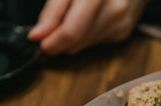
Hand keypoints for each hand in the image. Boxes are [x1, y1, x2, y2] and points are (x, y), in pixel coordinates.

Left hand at [28, 0, 146, 54]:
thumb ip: (54, 9)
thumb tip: (38, 35)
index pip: (72, 28)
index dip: (53, 39)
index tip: (36, 39)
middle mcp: (114, 6)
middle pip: (77, 39)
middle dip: (58, 41)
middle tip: (48, 35)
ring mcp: (121, 21)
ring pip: (83, 44)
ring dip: (71, 39)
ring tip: (71, 20)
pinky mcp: (124, 30)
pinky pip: (94, 41)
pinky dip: (84, 36)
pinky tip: (88, 21)